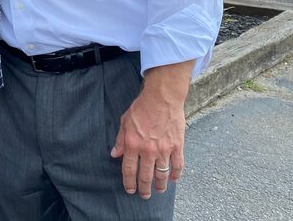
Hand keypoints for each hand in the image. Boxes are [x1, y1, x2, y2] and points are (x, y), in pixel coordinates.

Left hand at [110, 60, 192, 198]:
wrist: (162, 98)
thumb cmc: (141, 107)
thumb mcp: (125, 122)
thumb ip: (120, 140)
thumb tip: (115, 155)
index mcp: (133, 144)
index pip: (129, 169)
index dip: (129, 182)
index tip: (129, 189)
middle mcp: (148, 150)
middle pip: (145, 176)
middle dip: (144, 188)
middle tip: (144, 195)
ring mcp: (164, 150)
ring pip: (162, 174)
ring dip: (160, 185)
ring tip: (158, 191)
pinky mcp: (177, 146)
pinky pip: (177, 166)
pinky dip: (175, 175)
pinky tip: (173, 180)